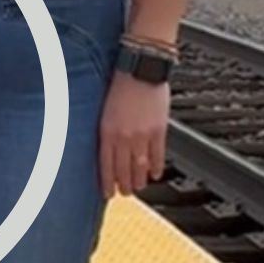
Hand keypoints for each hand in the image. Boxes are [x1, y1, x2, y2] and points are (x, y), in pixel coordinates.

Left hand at [98, 71, 168, 197]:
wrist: (140, 69)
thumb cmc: (120, 84)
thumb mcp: (104, 110)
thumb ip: (107, 130)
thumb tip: (108, 149)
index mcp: (107, 131)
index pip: (106, 165)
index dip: (107, 182)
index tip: (107, 193)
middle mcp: (124, 136)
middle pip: (123, 169)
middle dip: (123, 185)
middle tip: (124, 193)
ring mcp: (142, 135)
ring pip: (140, 166)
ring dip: (139, 180)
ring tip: (138, 188)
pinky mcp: (158, 130)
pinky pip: (157, 154)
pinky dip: (156, 167)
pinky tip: (154, 174)